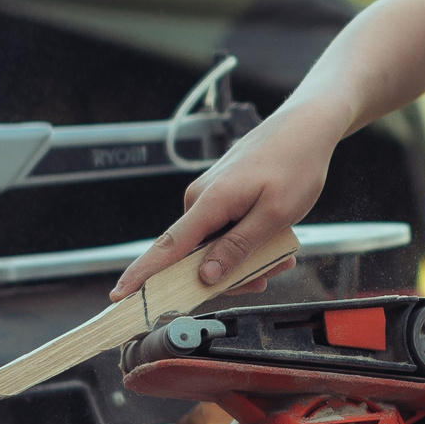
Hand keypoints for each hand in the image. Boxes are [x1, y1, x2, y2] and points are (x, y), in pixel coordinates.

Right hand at [110, 96, 347, 298]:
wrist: (305, 127)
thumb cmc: (294, 165)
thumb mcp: (274, 214)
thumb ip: (238, 247)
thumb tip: (204, 276)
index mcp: (209, 202)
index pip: (167, 247)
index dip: (142, 275)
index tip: (119, 295)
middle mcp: (200, 199)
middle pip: (197, 256)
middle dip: (231, 274)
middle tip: (271, 272)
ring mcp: (209, 197)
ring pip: (216, 247)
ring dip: (246, 258)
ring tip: (282, 254)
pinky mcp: (221, 196)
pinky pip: (225, 232)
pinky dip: (246, 242)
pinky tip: (274, 240)